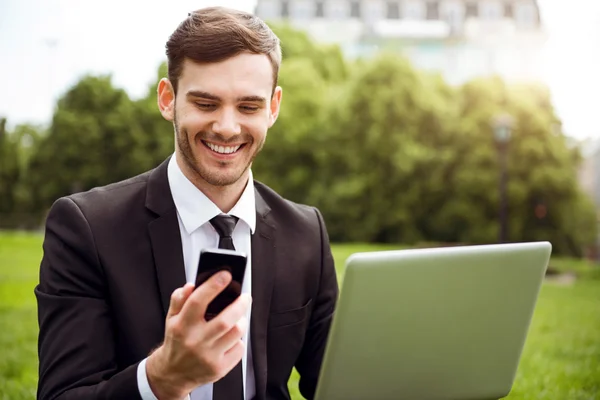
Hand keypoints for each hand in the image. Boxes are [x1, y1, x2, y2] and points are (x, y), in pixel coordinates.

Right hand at [146, 271, 250, 399]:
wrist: (173, 374)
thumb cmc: (176, 342)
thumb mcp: (171, 318)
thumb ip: (179, 300)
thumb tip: (190, 285)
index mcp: (182, 326)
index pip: (198, 301)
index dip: (213, 285)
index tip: (225, 275)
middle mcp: (195, 341)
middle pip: (225, 320)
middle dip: (240, 305)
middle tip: (245, 297)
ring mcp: (208, 356)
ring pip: (236, 333)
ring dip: (242, 321)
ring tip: (239, 317)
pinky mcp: (219, 368)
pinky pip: (239, 349)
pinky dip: (239, 340)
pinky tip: (232, 337)